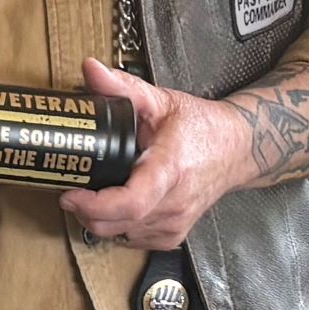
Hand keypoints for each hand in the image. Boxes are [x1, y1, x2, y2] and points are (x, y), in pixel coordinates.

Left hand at [56, 57, 308, 248]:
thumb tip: (90, 69)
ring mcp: (175, 223)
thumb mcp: (162, 101)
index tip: (70, 192)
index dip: (94, 204)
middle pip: (116, 223)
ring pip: (120, 235)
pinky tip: (117, 206)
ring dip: (99, 219)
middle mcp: (174, 203)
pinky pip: (133, 240)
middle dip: (85, 210)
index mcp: (170, 170)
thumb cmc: (201, 127)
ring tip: (93, 194)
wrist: (237, 150)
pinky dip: (118, 227)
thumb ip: (124, 87)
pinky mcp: (174, 234)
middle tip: (72, 189)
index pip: (130, 202)